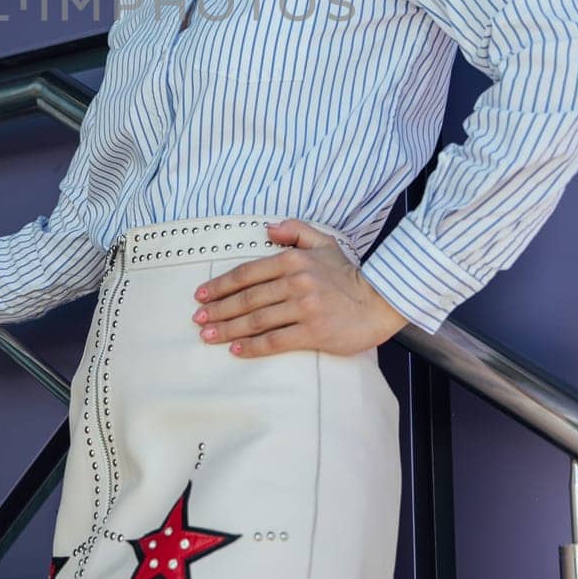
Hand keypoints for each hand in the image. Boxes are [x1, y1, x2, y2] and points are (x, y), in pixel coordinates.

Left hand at [189, 217, 408, 357]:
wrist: (379, 302)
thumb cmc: (348, 275)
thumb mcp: (324, 242)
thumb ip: (295, 230)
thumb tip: (267, 228)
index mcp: (293, 260)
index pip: (247, 273)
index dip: (221, 285)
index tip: (201, 295)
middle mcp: (296, 282)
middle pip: (247, 298)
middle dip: (218, 309)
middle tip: (197, 318)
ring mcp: (304, 308)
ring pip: (256, 320)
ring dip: (228, 329)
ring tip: (207, 335)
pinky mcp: (313, 333)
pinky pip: (275, 341)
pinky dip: (253, 347)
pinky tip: (236, 350)